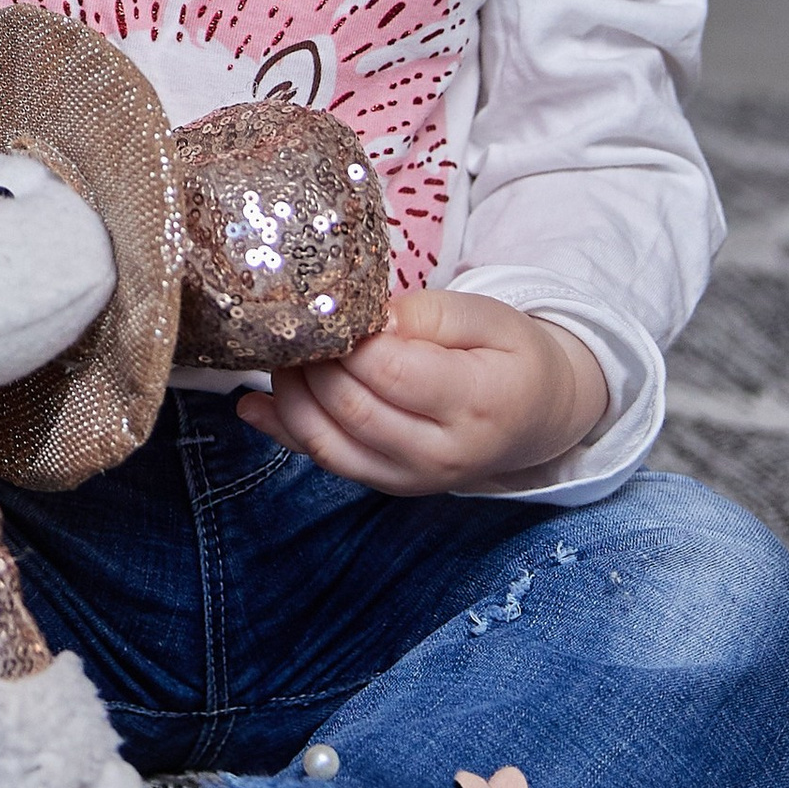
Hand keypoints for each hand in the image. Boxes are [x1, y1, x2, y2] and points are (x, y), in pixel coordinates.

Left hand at [232, 289, 608, 494]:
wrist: (538, 416)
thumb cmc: (511, 356)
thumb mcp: (489, 317)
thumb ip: (430, 313)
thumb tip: (369, 317)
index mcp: (476, 403)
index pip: (390, 372)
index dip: (348, 338)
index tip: (325, 303)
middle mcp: (442, 455)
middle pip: (352, 408)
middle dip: (311, 362)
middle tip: (289, 320)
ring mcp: (413, 478)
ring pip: (330, 443)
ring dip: (290, 395)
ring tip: (277, 350)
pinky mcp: (389, 484)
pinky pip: (327, 462)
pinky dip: (284, 433)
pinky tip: (250, 404)